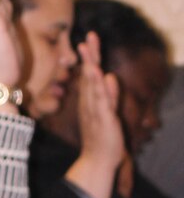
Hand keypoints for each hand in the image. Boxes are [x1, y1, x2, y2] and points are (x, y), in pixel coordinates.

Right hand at [66, 32, 124, 197]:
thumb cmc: (103, 139)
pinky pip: (100, 98)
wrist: (97, 161)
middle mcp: (89, 103)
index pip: (90, 75)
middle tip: (88, 36)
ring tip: (88, 48)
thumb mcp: (108, 113)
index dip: (90, 57)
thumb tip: (110, 76)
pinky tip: (97, 73)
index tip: (88, 40)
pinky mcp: (102, 117)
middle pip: (89, 75)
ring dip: (90, 65)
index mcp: (90, 102)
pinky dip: (97, 85)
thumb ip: (110, 95)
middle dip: (90, 55)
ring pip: (91, 84)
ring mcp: (94, 110)